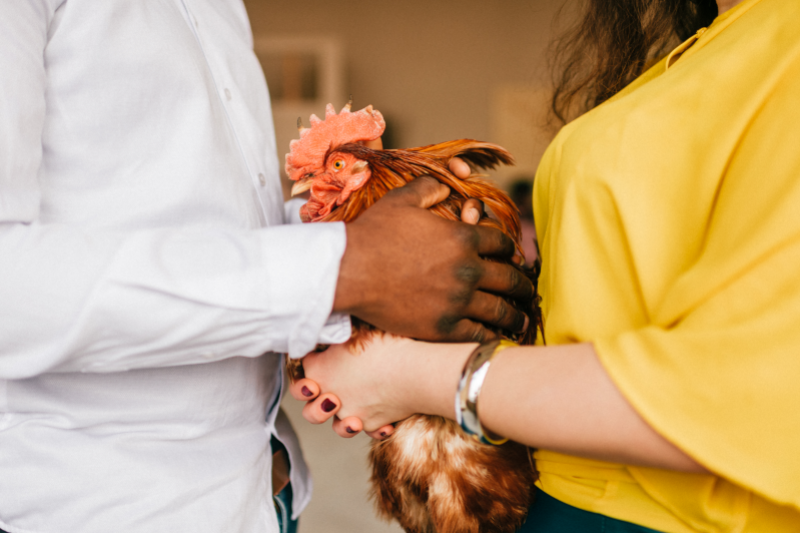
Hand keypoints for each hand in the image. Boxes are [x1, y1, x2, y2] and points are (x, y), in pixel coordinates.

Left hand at [289, 335, 473, 435]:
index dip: (313, 360)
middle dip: (318, 400)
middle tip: (333, 391)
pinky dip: (376, 424)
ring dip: (344, 420)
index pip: (303, 365)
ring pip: (338, 425)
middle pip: (311, 405)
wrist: (414, 372)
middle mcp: (329, 396)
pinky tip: (386, 419)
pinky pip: (368, 428)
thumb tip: (336, 324)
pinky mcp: (371, 424)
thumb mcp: (358, 328)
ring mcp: (350, 413)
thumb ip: (341, 330)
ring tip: (355, 413)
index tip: (326, 355)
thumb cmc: (387, 346)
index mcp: (319, 370)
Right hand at [333, 162, 532, 342]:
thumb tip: (445, 184)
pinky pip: (479, 334)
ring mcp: (457, 301)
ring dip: (515, 315)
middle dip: (522, 285)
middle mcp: (467, 269)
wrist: (348, 271)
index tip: (514, 258)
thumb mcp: (402, 200)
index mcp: (463, 237)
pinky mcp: (443, 327)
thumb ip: (429, 189)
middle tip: (527, 291)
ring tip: (522, 320)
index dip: (510, 250)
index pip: (501, 244)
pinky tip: (498, 337)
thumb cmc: (373, 234)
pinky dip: (492, 335)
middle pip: (509, 278)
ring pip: (500, 310)